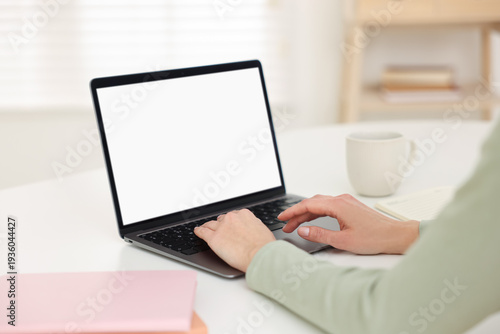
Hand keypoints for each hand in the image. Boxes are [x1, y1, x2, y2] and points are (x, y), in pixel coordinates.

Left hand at [194, 209, 275, 271]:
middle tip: (221, 230)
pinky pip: (203, 232)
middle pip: (222, 220)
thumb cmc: (264, 246)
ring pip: (211, 225)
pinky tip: (197, 231)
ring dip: (208, 226)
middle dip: (222, 225)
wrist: (259, 255)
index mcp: (244, 214)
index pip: (234, 215)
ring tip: (205, 228)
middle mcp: (231, 218)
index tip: (231, 225)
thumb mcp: (262, 229)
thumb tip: (251, 228)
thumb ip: (253, 226)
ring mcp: (221, 228)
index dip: (231, 222)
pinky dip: (199, 231)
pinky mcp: (214, 239)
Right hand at [279, 194, 418, 254]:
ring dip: (306, 213)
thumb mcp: (343, 240)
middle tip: (286, 225)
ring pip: (320, 204)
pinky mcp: (350, 206)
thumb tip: (303, 230)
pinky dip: (317, 212)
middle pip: (312, 203)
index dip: (292, 211)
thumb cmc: (375, 237)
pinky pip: (328, 206)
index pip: (308, 205)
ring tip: (295, 225)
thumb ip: (320, 234)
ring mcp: (346, 202)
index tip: (282, 217)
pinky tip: (312, 220)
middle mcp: (341, 200)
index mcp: (338, 205)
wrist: (395, 235)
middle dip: (297, 213)